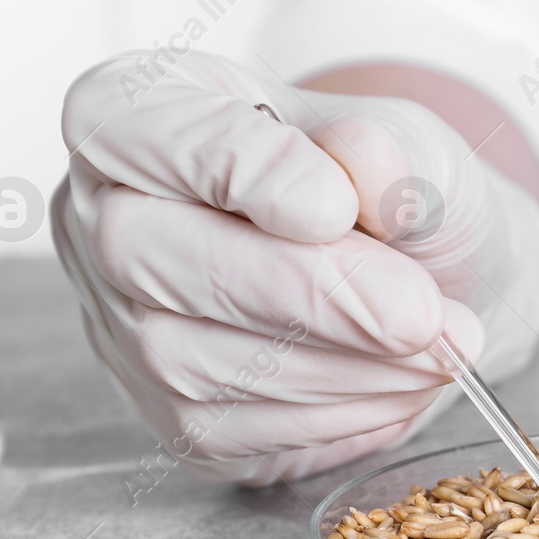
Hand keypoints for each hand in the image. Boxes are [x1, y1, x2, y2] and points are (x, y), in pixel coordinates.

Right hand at [53, 50, 538, 486]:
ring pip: (185, 358)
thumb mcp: (412, 139)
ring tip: (439, 349)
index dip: (235, 171)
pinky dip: (332, 416)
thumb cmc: (389, 190)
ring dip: (334, 366)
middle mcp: (100, 215)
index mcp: (134, 109)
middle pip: (142, 254)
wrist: (417, 275)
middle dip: (298, 292)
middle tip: (418, 313)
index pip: (137, 129)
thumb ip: (393, 149)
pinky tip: (402, 385)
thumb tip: (366, 176)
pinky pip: (226, 429)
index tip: (336, 207)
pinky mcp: (167, 413)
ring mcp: (122, 323)